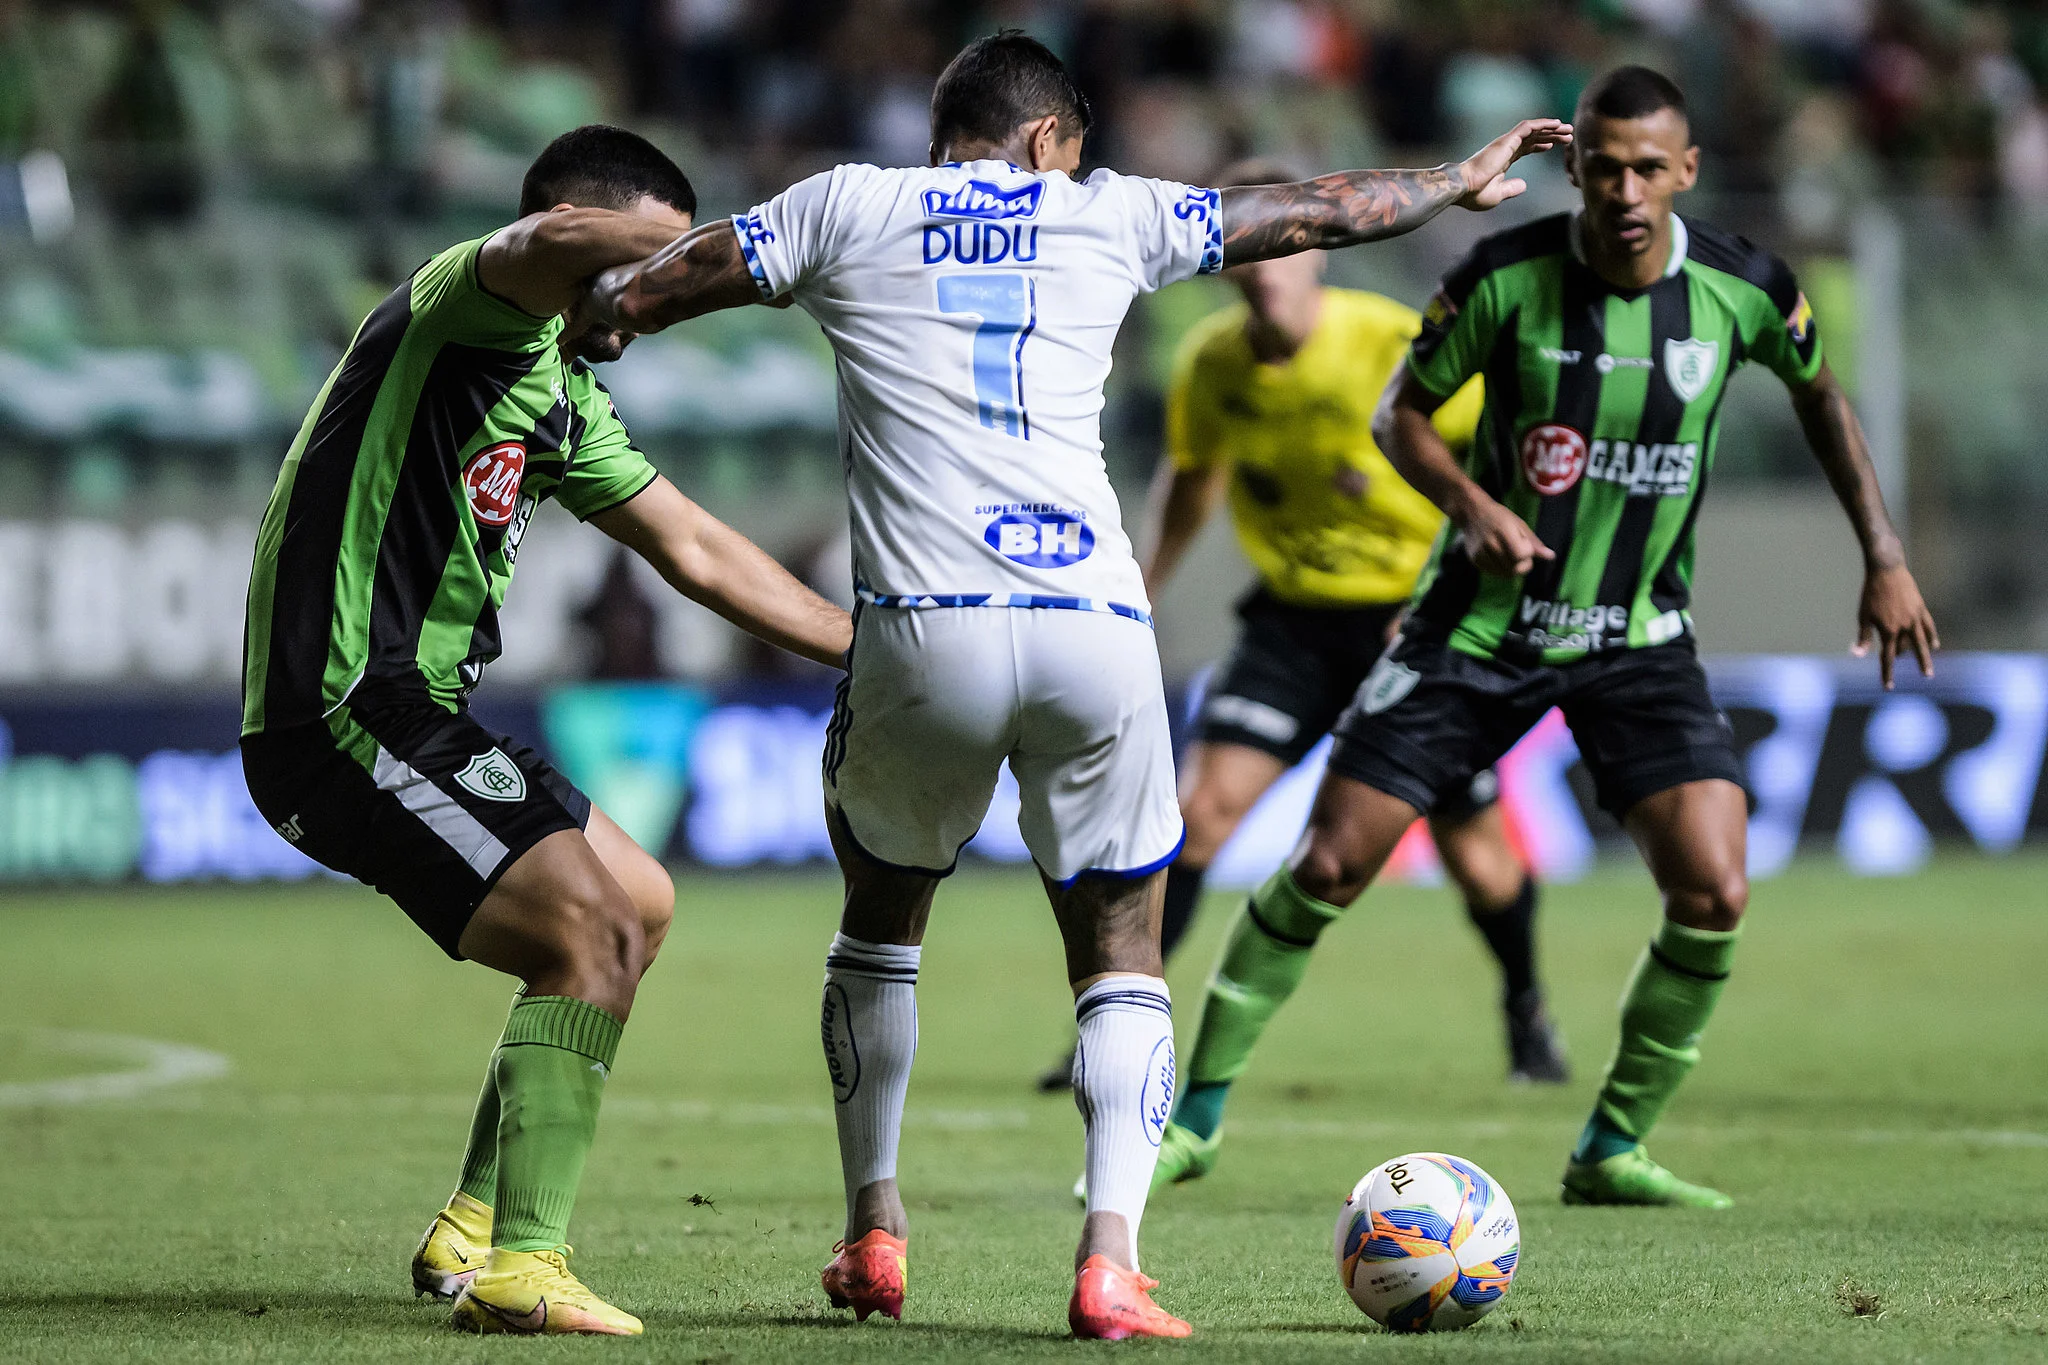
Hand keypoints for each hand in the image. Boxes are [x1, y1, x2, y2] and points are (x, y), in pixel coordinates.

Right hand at [1457, 119, 1573, 210]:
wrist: (1463, 188)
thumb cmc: (1475, 194)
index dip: (1541, 144)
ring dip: (1552, 128)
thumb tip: (1524, 185)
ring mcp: (1506, 143)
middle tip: (1568, 135)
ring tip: (1568, 129)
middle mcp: (1505, 148)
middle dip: (1551, 134)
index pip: (1526, 148)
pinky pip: (1527, 127)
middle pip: (1533, 137)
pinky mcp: (1506, 141)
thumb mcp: (1498, 194)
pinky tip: (1556, 124)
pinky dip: (1542, 124)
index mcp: (1503, 160)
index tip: (1554, 144)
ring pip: (1533, 130)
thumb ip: (1512, 189)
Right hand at [1457, 494, 1554, 576]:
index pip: (1521, 555)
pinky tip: (1500, 558)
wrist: (1471, 513)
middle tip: (1521, 554)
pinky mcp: (1475, 560)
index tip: (1525, 546)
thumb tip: (1550, 557)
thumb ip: (1533, 542)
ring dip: (1512, 568)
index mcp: (1504, 530)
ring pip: (1504, 573)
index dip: (1527, 554)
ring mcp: (1480, 553)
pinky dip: (1501, 569)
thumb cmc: (1499, 516)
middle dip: (1522, 565)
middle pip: (1513, 568)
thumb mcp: (1519, 524)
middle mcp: (1490, 543)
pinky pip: (1494, 573)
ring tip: (1509, 554)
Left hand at [1853, 563, 1938, 688]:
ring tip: (1927, 670)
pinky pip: (1929, 626)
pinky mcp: (1921, 608)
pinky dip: (1932, 636)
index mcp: (1888, 630)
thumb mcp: (1863, 616)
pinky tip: (1934, 644)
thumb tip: (1858, 655)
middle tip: (1912, 670)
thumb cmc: (1871, 593)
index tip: (1888, 687)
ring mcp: (1915, 617)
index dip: (1887, 673)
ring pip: (1922, 642)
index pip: (1888, 658)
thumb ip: (1864, 638)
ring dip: (1924, 657)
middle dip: (1906, 661)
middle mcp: (1904, 626)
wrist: (1886, 570)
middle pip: (1906, 650)